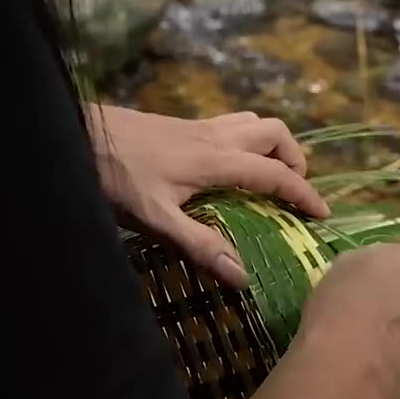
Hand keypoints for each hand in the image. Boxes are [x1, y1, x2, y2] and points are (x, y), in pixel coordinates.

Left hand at [87, 106, 329, 288]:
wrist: (76, 133)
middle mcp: (215, 135)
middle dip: (293, 159)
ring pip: (253, 122)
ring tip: (267, 178)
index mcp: (217, 159)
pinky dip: (246, 140)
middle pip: (275, 132)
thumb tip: (243, 276)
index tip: (323, 215)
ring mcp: (198, 126)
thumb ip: (200, 245)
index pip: (276, 174)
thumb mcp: (156, 219)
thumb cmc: (115, 176)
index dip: (304, 194)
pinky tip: (226, 168)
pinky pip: (230, 124)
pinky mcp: (181, 124)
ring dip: (271, 145)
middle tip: (291, 192)